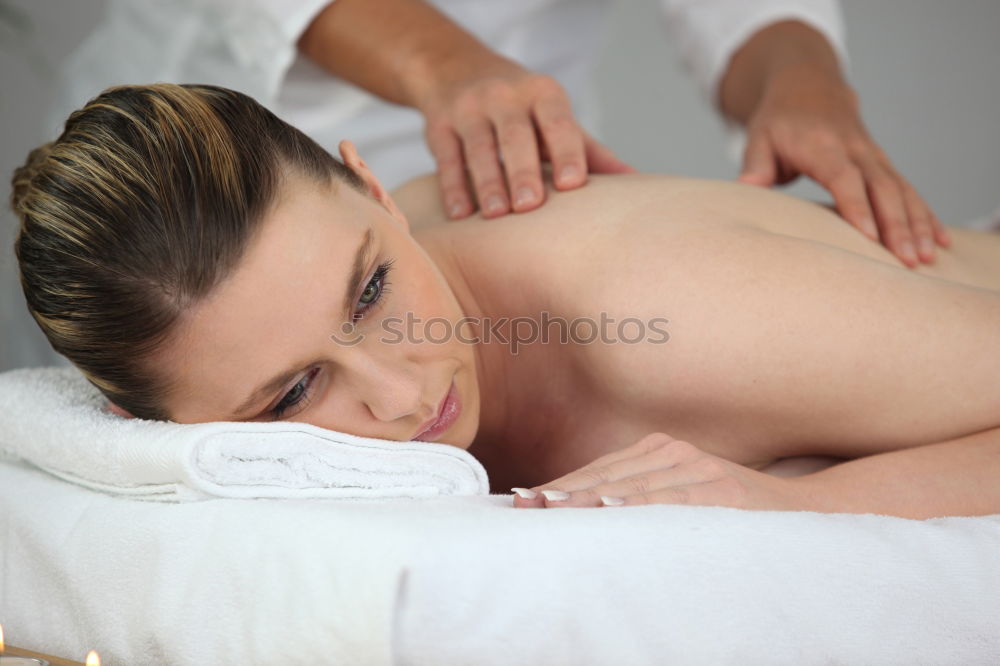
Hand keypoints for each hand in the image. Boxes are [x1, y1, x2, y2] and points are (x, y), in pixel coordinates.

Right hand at [414, 57, 634, 219]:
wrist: (455, 68)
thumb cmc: (520, 107)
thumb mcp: (554, 117)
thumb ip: (589, 151)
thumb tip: (635, 182)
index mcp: (542, 95)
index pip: (557, 124)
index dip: (565, 153)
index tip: (572, 185)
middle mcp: (504, 97)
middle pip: (515, 136)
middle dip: (522, 171)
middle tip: (529, 206)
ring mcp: (468, 109)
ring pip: (477, 148)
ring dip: (487, 183)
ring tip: (495, 215)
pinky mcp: (437, 125)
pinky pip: (446, 159)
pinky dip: (452, 187)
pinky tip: (460, 215)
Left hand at [511, 432, 798, 510]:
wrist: (802, 510)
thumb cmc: (730, 509)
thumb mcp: (681, 495)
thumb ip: (639, 495)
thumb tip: (586, 511)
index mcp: (660, 450)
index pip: (599, 470)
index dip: (561, 484)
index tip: (524, 499)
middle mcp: (674, 451)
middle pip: (606, 475)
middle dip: (562, 493)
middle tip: (525, 506)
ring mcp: (697, 466)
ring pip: (631, 484)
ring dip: (588, 498)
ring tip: (551, 507)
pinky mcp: (719, 487)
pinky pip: (671, 497)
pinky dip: (639, 501)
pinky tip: (610, 506)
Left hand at [738, 67, 950, 267]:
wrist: (808, 85)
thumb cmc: (778, 119)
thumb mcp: (759, 136)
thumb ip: (755, 164)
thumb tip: (746, 187)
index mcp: (823, 144)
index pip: (845, 178)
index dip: (858, 207)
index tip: (869, 237)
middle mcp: (856, 149)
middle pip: (883, 188)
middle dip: (898, 226)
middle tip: (908, 260)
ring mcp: (874, 156)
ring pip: (902, 190)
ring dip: (918, 224)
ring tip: (928, 257)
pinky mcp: (883, 164)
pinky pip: (908, 190)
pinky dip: (926, 215)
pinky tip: (939, 240)